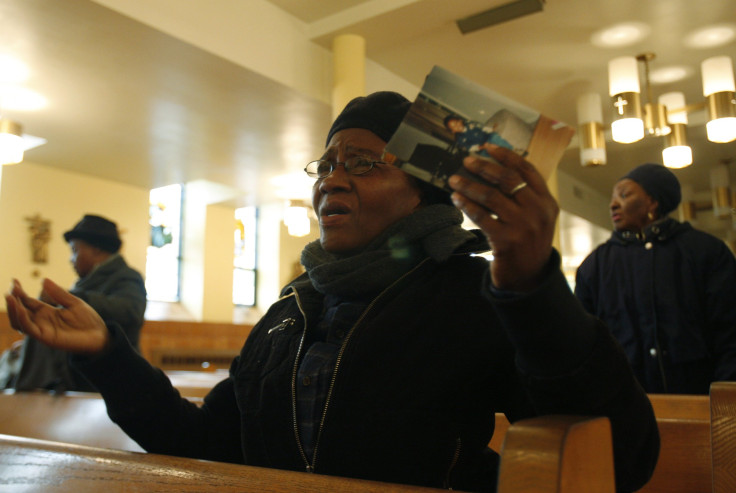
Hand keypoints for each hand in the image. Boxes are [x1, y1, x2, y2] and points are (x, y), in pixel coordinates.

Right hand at [5, 278, 108, 353]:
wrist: (101, 335)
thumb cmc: (88, 320)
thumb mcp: (74, 303)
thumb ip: (59, 293)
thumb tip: (44, 279)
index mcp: (47, 312)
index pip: (27, 301)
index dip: (19, 292)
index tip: (14, 280)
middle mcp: (41, 321)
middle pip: (20, 311)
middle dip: (13, 300)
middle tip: (10, 288)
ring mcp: (43, 330)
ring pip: (20, 321)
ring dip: (13, 310)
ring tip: (10, 297)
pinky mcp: (46, 338)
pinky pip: (30, 329)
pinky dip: (23, 319)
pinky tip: (21, 310)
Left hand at [448, 145, 557, 291]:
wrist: (528, 278)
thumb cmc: (528, 243)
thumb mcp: (536, 218)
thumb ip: (525, 196)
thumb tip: (497, 169)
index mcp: (547, 201)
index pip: (526, 170)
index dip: (506, 156)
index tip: (487, 147)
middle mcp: (538, 211)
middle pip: (507, 179)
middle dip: (484, 167)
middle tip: (466, 161)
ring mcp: (523, 226)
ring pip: (491, 196)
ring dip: (469, 185)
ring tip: (454, 179)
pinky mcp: (506, 240)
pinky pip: (482, 217)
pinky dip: (467, 205)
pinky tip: (456, 199)